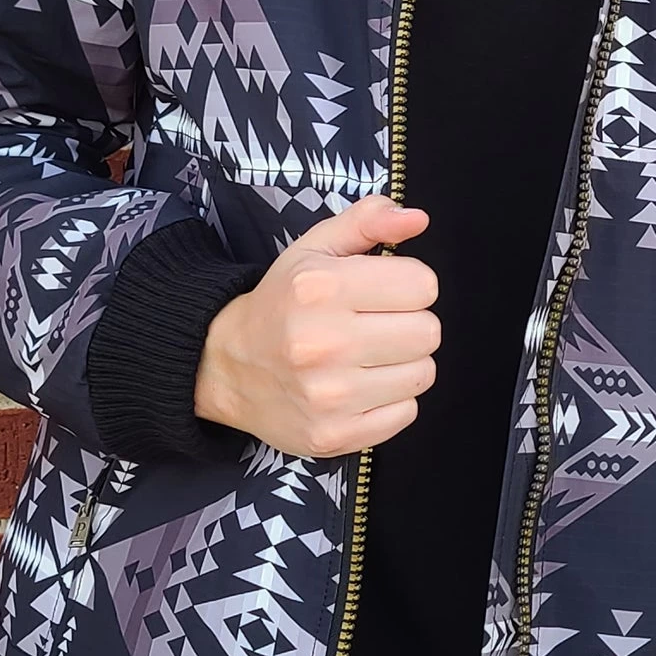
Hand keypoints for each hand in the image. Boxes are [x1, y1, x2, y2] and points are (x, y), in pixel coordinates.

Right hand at [193, 194, 438, 459]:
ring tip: (368, 356)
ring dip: (403, 363)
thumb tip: (418, 218)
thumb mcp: (316, 248)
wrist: (226, 366)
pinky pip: (407, 413)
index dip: (410, 283)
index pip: (423, 284)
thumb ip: (369, 221)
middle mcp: (323, 343)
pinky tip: (361, 386)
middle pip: (428, 332)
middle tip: (378, 324)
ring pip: (423, 374)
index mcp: (321, 287)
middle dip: (410, 323)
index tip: (385, 290)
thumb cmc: (283, 301)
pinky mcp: (334, 436)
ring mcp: (329, 397)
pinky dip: (391, 400)